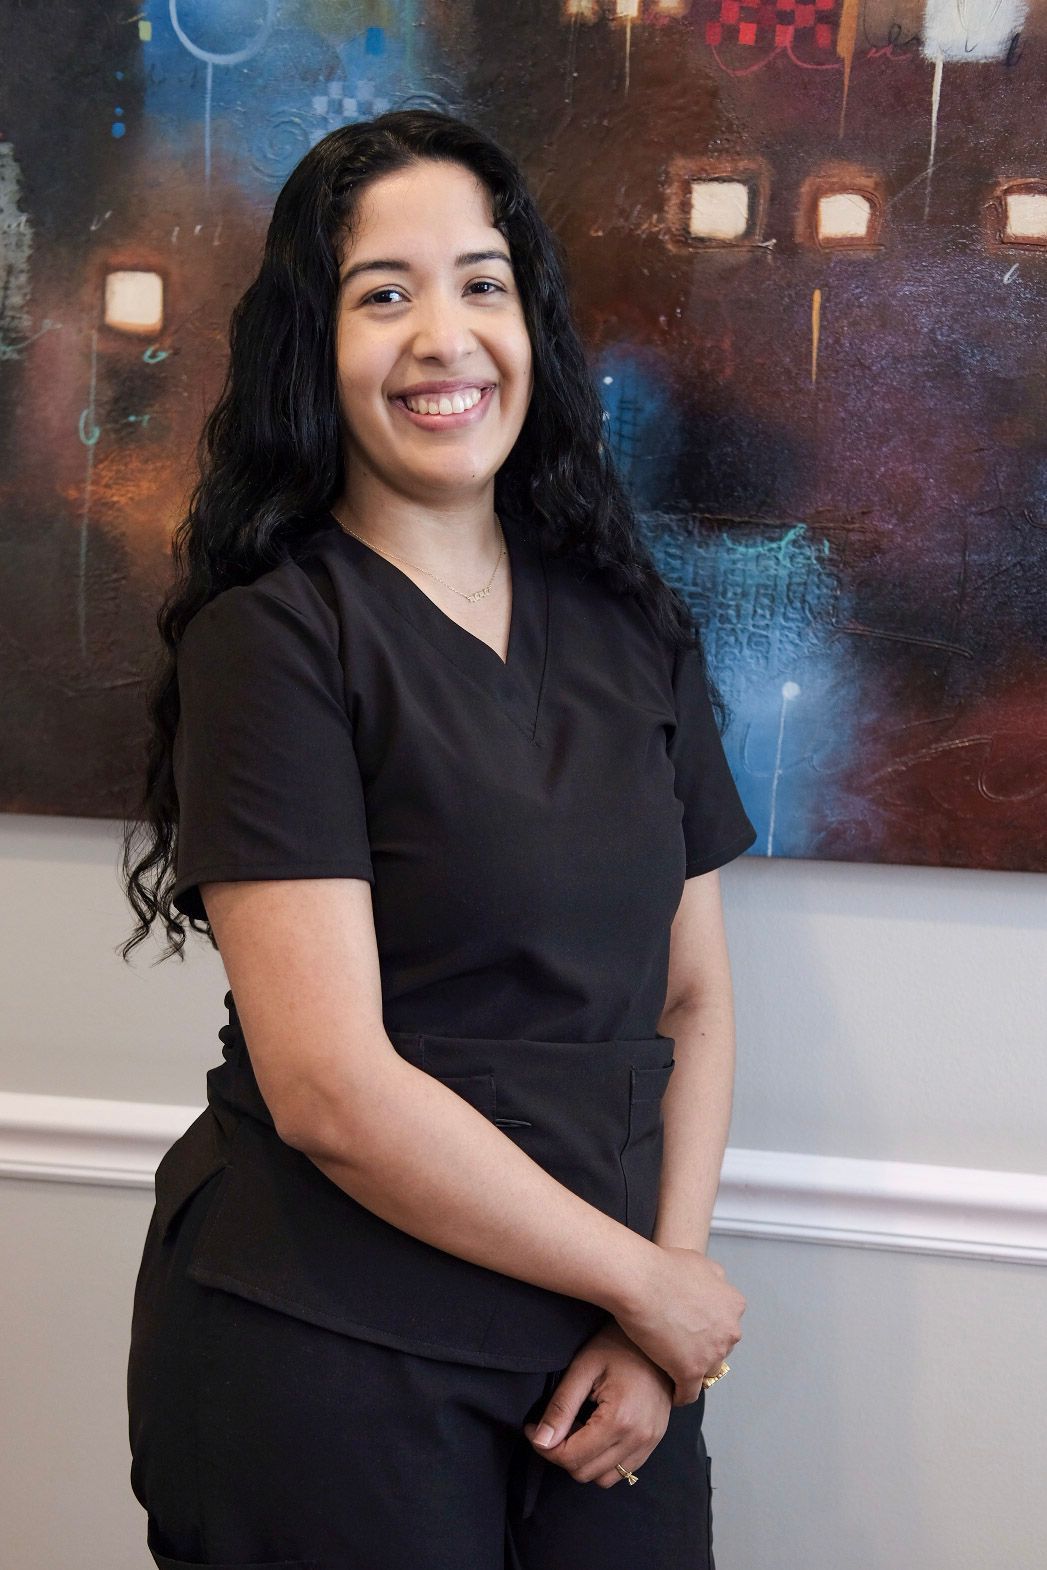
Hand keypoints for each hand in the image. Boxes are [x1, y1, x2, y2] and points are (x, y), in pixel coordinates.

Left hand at [522, 1319, 673, 1487]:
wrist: (658, 1339)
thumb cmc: (617, 1346)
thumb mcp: (582, 1368)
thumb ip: (561, 1407)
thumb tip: (540, 1441)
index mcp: (619, 1419)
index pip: (571, 1457)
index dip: (544, 1447)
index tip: (532, 1428)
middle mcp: (638, 1438)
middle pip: (585, 1472)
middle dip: (561, 1454)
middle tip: (554, 1427)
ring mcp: (649, 1443)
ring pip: (603, 1479)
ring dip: (583, 1461)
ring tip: (578, 1429)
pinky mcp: (654, 1443)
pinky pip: (622, 1471)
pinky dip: (602, 1461)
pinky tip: (596, 1433)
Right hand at [613, 1246, 744, 1405]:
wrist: (640, 1281)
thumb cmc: (663, 1267)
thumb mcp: (700, 1261)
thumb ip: (714, 1278)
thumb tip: (716, 1284)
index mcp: (733, 1305)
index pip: (725, 1325)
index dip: (707, 1328)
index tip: (692, 1329)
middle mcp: (729, 1331)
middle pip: (719, 1349)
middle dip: (702, 1349)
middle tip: (678, 1345)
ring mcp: (712, 1353)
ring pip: (706, 1371)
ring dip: (691, 1369)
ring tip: (672, 1367)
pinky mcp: (691, 1371)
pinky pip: (688, 1393)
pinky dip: (680, 1393)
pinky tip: (670, 1390)